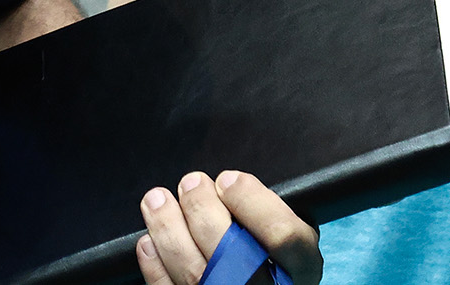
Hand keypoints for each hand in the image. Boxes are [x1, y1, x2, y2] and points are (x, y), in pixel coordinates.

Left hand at [137, 171, 321, 284]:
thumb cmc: (269, 260)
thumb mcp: (288, 238)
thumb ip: (265, 212)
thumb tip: (225, 185)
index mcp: (298, 269)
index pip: (282, 233)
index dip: (250, 201)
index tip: (228, 179)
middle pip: (229, 252)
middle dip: (201, 208)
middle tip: (190, 183)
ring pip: (191, 271)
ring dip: (167, 228)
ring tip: (157, 200)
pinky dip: (155, 263)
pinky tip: (150, 240)